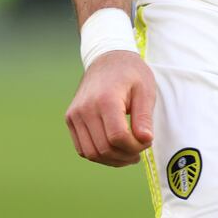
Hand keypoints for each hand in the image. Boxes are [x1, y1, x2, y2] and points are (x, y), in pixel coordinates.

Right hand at [65, 50, 155, 166]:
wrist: (107, 57)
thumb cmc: (130, 73)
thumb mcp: (145, 89)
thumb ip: (144, 116)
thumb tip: (146, 141)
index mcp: (105, 99)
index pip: (118, 137)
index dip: (135, 146)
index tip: (147, 141)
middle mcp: (85, 108)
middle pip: (104, 148)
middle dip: (125, 155)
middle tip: (140, 150)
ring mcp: (75, 114)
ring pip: (91, 153)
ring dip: (112, 160)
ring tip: (128, 153)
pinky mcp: (71, 119)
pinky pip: (82, 148)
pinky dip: (99, 155)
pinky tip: (115, 149)